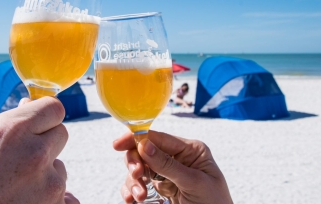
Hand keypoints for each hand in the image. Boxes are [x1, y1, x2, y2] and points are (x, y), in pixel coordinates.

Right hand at [0, 97, 78, 203]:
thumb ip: (9, 122)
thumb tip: (29, 104)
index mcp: (14, 130)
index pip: (54, 108)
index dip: (46, 115)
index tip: (39, 122)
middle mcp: (36, 154)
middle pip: (61, 134)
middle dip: (46, 141)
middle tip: (23, 157)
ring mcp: (48, 185)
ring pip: (60, 168)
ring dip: (45, 173)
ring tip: (14, 187)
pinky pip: (64, 197)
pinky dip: (50, 199)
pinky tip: (27, 201)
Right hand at [113, 131, 232, 203]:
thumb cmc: (215, 203)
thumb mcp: (194, 182)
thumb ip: (168, 164)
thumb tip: (144, 145)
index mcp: (190, 150)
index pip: (159, 138)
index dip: (137, 137)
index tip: (119, 144)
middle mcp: (176, 158)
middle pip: (144, 151)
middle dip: (135, 162)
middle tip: (137, 175)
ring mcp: (166, 173)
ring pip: (138, 168)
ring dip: (133, 181)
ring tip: (139, 196)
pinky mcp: (159, 188)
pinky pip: (138, 184)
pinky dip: (131, 190)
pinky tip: (132, 199)